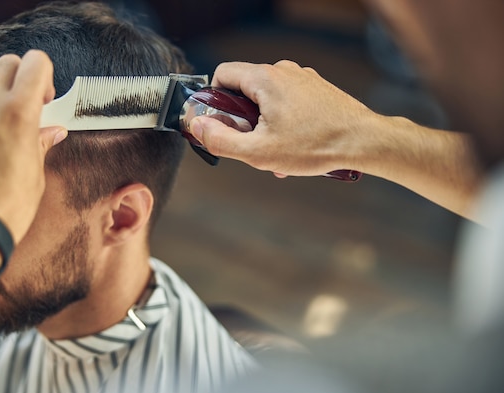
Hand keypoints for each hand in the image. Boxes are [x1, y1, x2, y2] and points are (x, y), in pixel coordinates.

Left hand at [0, 50, 67, 242]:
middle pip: (8, 63)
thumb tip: (53, 132)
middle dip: (22, 78)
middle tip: (26, 103)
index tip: (45, 98)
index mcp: (20, 113)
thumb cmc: (6, 206)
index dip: (45, 77)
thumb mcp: (36, 174)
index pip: (36, 63)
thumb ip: (42, 144)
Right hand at [189, 60, 375, 176]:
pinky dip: (283, 123)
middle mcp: (284, 71)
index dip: (213, 101)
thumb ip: (221, 139)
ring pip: (267, 99)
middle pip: (244, 90)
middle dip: (241, 119)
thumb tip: (198, 127)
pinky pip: (287, 102)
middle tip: (252, 145)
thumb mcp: (259, 151)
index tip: (219, 124)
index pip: (222, 75)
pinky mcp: (316, 89)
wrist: (364, 141)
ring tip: (277, 152)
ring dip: (263, 125)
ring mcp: (303, 78)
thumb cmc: (316, 145)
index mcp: (266, 79)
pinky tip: (293, 147)